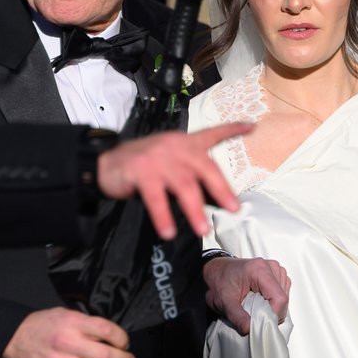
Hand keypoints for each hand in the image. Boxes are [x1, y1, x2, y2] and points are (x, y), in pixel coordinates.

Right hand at [1, 307, 133, 357]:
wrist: (17, 338)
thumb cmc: (45, 323)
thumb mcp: (66, 314)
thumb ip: (87, 324)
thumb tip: (110, 335)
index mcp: (73, 323)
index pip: (107, 330)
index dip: (122, 338)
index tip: (125, 342)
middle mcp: (69, 343)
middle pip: (106, 355)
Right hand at [97, 123, 251, 239]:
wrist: (106, 164)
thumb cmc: (144, 166)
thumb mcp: (170, 165)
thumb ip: (191, 176)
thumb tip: (215, 201)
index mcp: (185, 143)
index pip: (212, 133)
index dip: (232, 129)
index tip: (251, 126)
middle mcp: (175, 146)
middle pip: (205, 167)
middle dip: (221, 189)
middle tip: (233, 208)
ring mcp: (158, 158)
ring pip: (184, 185)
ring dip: (194, 209)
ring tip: (202, 229)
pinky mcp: (141, 171)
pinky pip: (156, 198)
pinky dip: (164, 216)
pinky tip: (169, 231)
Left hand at [203, 256, 290, 334]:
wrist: (216, 271)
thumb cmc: (219, 282)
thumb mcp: (224, 302)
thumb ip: (237, 317)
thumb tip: (249, 329)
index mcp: (259, 269)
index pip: (279, 298)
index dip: (273, 315)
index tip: (259, 322)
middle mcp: (270, 267)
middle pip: (283, 299)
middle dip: (271, 312)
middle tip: (253, 314)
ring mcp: (274, 269)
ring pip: (285, 297)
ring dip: (272, 307)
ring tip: (254, 305)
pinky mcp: (275, 274)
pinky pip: (282, 293)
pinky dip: (273, 302)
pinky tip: (260, 300)